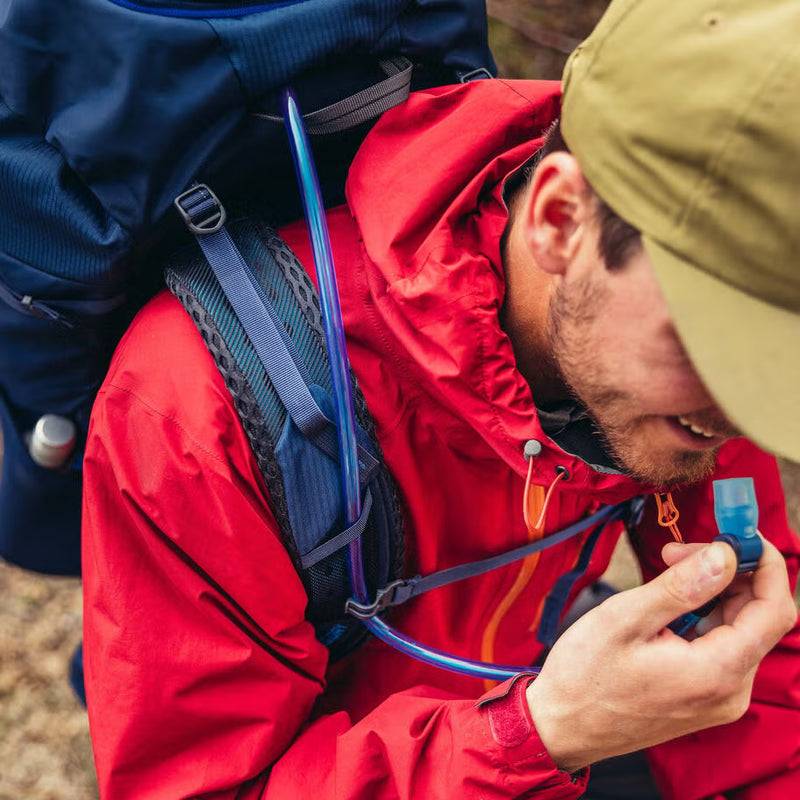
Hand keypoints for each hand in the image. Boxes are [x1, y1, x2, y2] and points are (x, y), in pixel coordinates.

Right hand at [526, 537, 796, 772]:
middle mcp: (730, 691)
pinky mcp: (705, 697)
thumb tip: (725, 555)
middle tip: (676, 550)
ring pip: (740, 628)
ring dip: (712, 592)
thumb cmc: (584, 676)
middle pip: (758, 616)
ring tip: (664, 574)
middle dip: (728, 572)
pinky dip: (704, 615)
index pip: (774, 610)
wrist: (562, 726)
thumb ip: (680, 587)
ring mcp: (720, 697)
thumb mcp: (625, 619)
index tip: (737, 533)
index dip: (766, 565)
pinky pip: (722, 646)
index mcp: (716, 673)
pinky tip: (667, 605)